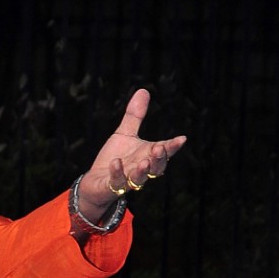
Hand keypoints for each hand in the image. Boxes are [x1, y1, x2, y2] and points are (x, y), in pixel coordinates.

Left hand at [77, 88, 186, 219]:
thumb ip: (135, 116)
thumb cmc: (114, 158)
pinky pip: (117, 182)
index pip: (164, 152)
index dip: (172, 146)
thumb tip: (144, 90)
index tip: (182, 139)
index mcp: (146, 156)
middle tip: (159, 149)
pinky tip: (116, 162)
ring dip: (142, 171)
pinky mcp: (111, 187)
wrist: (96, 183)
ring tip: (144, 162)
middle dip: (159, 160)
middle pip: (156, 168)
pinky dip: (117, 173)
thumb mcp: (124, 134)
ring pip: (139, 179)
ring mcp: (127, 180)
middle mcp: (140, 169)